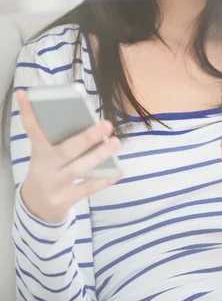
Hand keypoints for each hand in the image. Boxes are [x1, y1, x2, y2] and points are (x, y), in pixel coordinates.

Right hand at [16, 89, 122, 223]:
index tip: (24, 93)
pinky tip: (119, 170)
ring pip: (79, 169)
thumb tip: (84, 118)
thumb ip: (58, 139)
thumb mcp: (45, 155)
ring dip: (99, 156)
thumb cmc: (48, 169)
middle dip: (87, 137)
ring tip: (115, 142)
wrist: (36, 206)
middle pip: (66, 151)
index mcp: (39, 152)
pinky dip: (105, 179)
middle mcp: (45, 168)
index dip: (27, 111)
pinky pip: (88, 188)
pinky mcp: (65, 200)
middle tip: (107, 124)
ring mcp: (55, 185)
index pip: (32, 129)